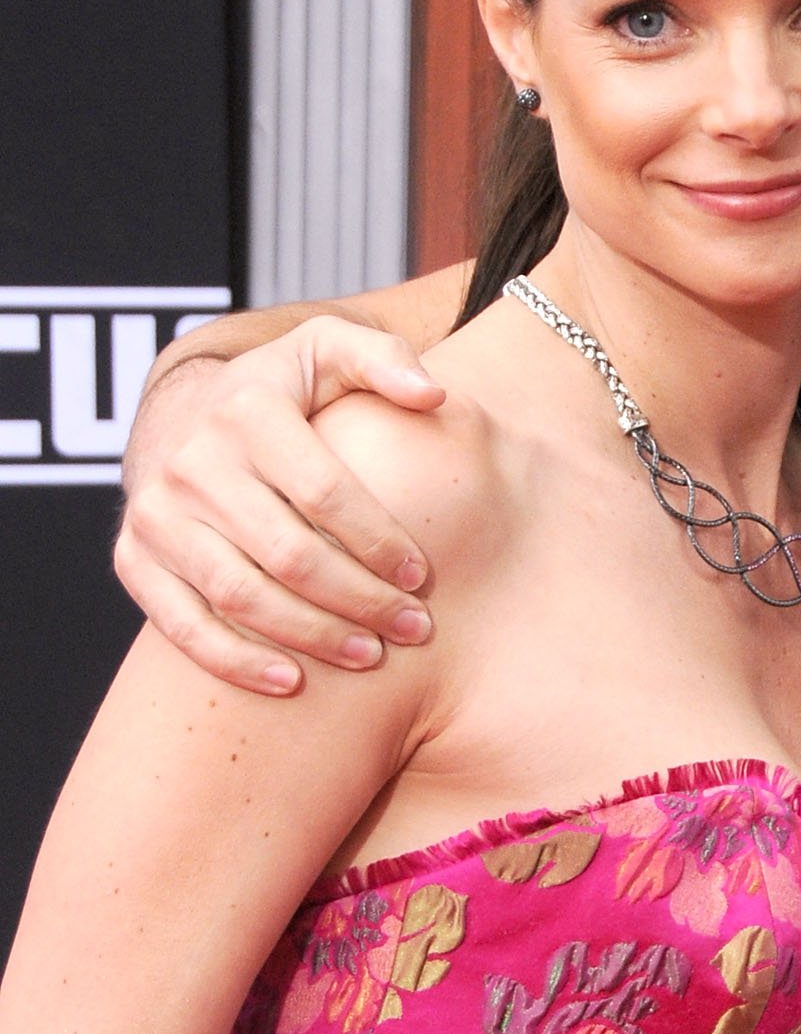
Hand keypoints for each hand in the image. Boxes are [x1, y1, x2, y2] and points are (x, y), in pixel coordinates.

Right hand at [116, 320, 445, 694]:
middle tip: (412, 629)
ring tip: (369, 657)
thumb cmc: (281, 393)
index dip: (381, 542)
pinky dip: (234, 661)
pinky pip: (181, 625)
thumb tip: (433, 394)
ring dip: (312, 636)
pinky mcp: (133, 559)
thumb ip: (383, 359)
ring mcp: (156, 514)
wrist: (183, 416)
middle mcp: (192, 462)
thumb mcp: (327, 351)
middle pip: (289, 554)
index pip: (327, 492)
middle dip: (360, 600)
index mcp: (248, 411)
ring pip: (241, 595)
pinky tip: (290, 682)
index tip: (422, 577)